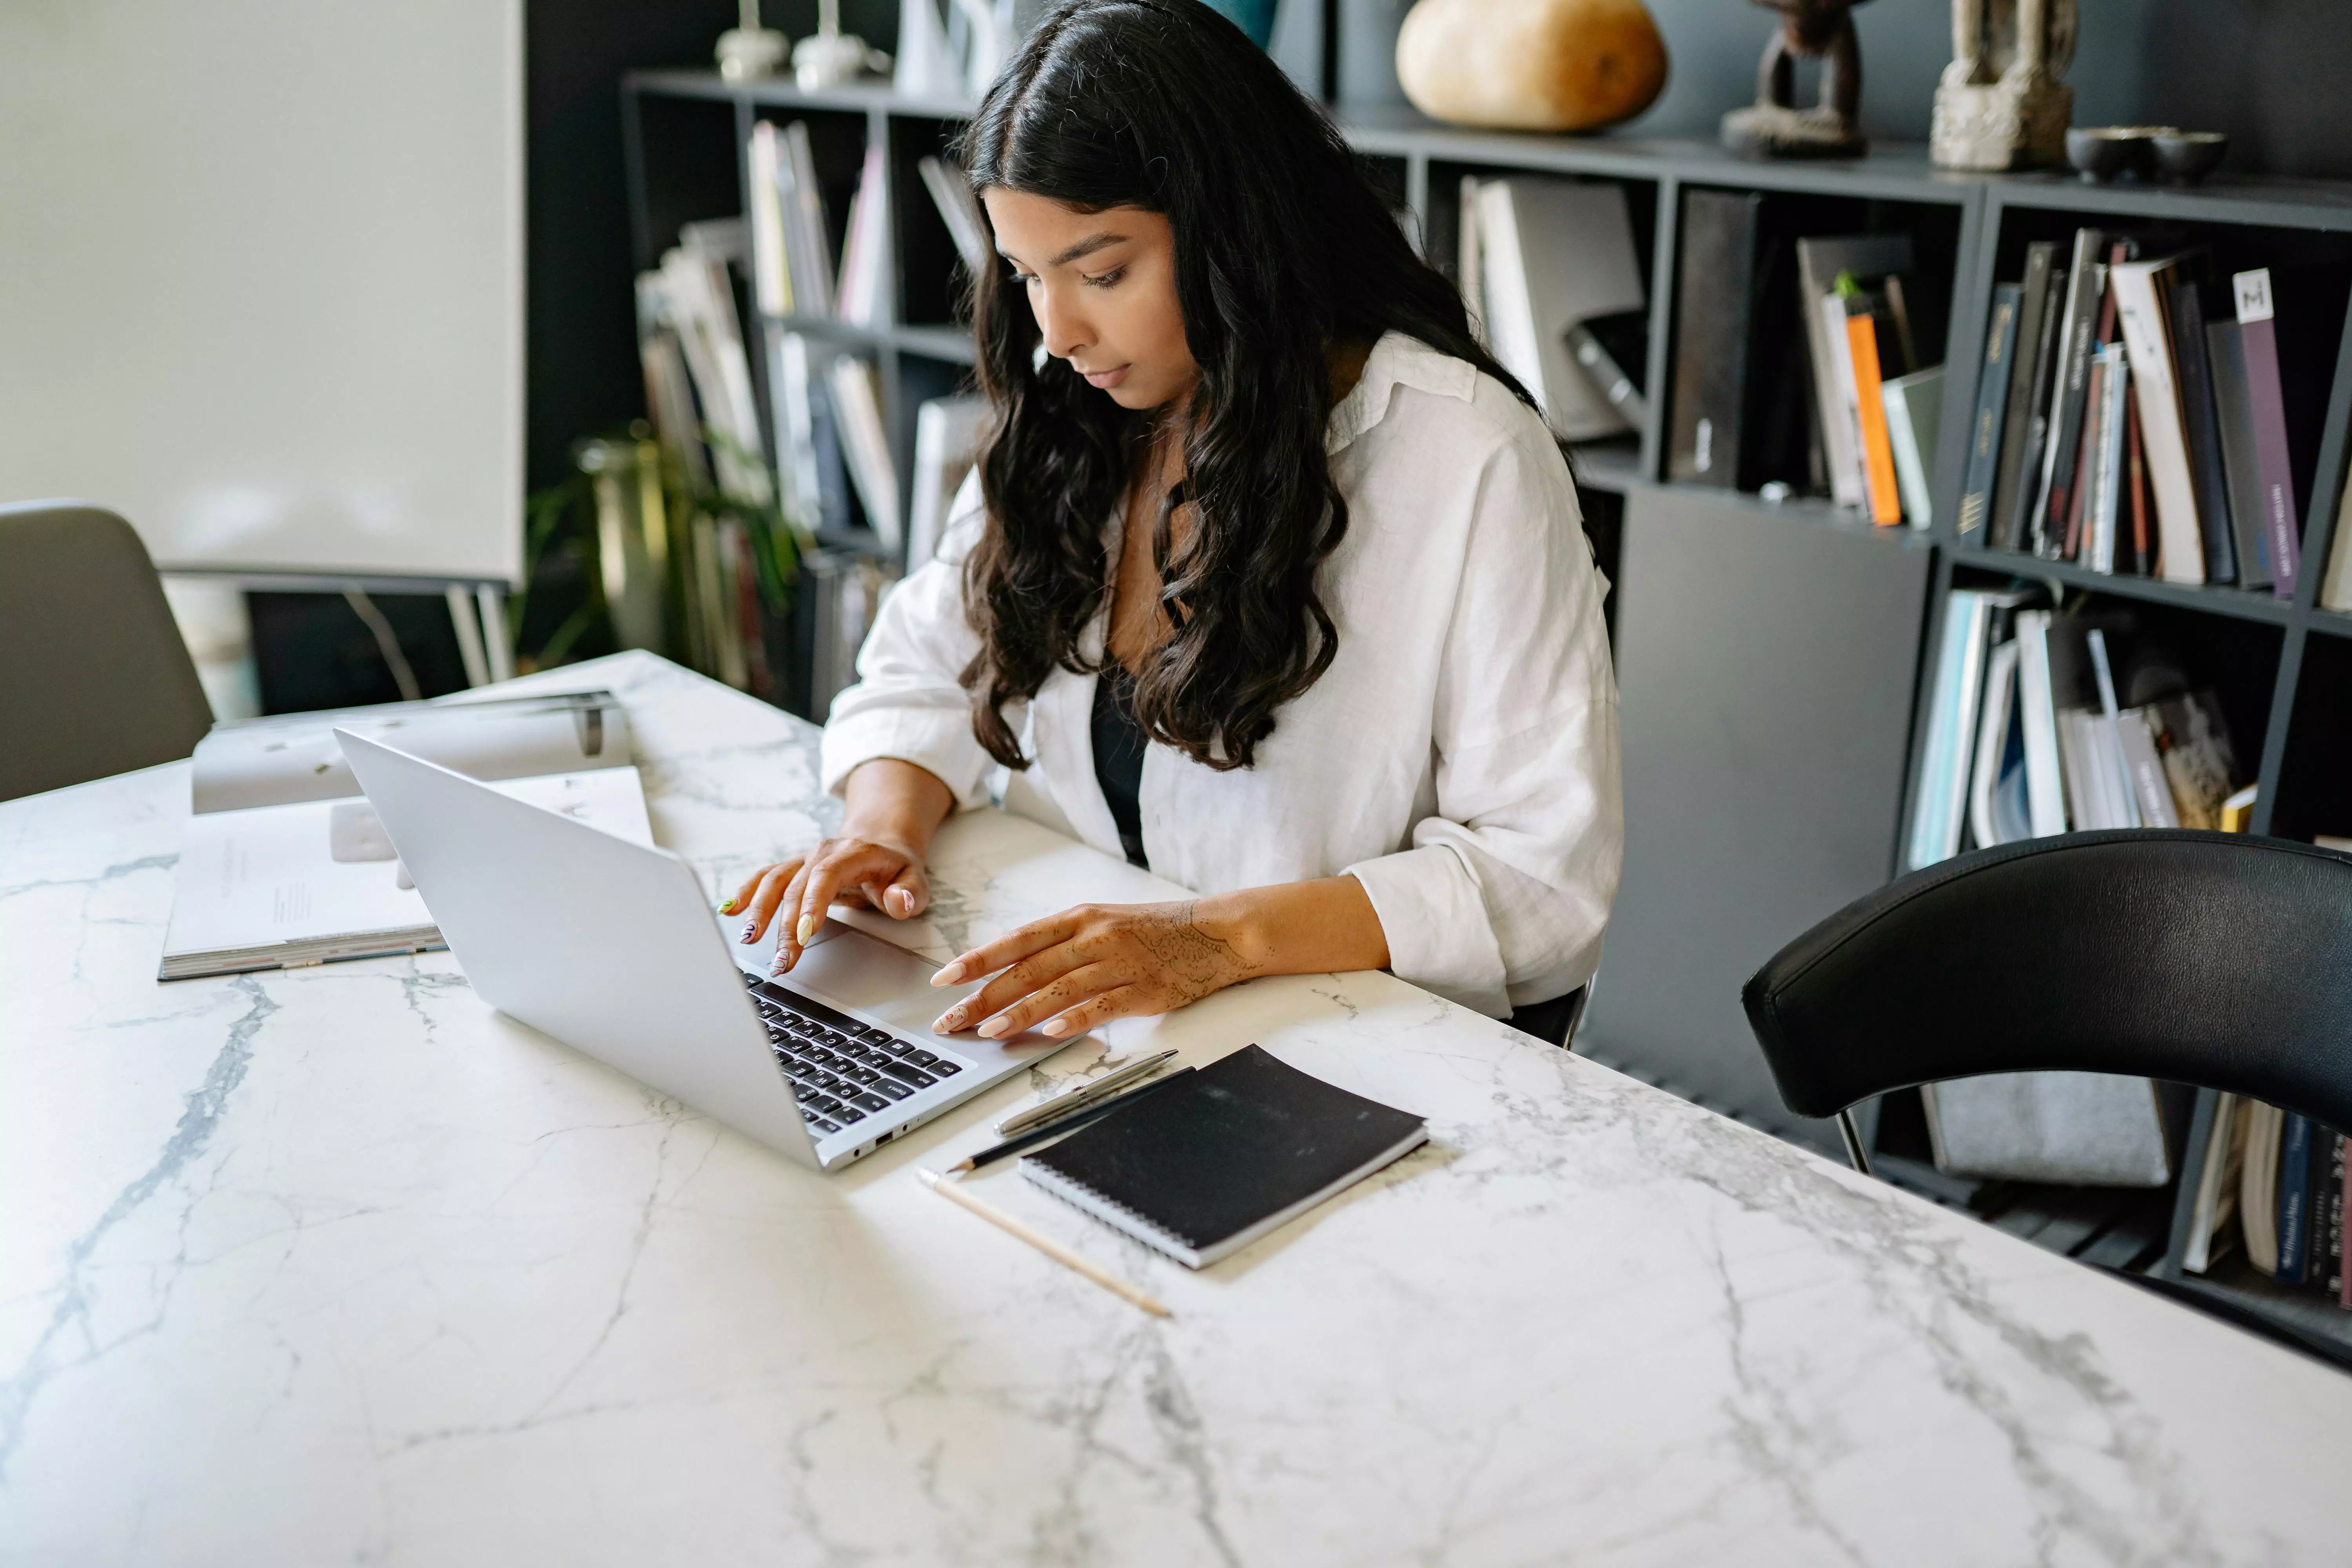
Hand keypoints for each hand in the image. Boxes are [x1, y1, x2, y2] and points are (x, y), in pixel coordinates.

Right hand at [724, 833, 928, 974]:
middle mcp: (823, 853)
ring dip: (759, 912)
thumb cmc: (897, 868)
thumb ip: (909, 893)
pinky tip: (729, 911)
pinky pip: (765, 878)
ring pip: (775, 882)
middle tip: (781, 962)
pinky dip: (746, 893)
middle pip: (796, 888)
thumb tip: (898, 901)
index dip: (812, 903)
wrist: (881, 842)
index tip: (804, 934)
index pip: (826, 876)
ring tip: (748, 940)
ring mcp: (804, 860)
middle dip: (785, 927)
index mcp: (853, 853)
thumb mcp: (917, 880)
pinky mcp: (793, 870)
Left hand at [928, 899, 1258, 1039]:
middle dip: (984, 995)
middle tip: (952, 1020)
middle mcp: (1094, 937)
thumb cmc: (1155, 930)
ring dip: (1019, 1012)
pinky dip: (1073, 1019)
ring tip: (987, 1031)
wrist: (1217, 931)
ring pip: (1058, 989)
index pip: (1017, 940)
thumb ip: (1061, 946)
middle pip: (1029, 969)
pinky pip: (1102, 1005)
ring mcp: (1120, 963)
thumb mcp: (1103, 924)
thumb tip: (1011, 973)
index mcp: (1079, 919)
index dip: (978, 960)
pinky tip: (1049, 1032)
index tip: (945, 980)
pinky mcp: (1144, 990)